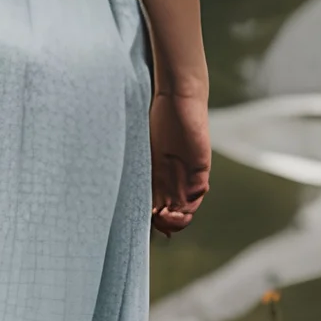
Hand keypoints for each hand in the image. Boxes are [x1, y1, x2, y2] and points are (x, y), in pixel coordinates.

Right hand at [150, 87, 208, 236]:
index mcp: (161, 176)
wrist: (178, 97)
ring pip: (187, 208)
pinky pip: (198, 193)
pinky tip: (176, 207)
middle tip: (155, 221)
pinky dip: (189, 205)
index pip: (161, 207)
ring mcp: (189, 174)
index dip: (155, 221)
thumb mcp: (145, 148)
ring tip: (165, 217)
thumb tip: (119, 188)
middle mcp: (176, 178)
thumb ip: (140, 167)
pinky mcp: (201, 167)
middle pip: (175, 213)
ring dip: (177, 219)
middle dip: (166, 224)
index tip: (145, 223)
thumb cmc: (158, 116)